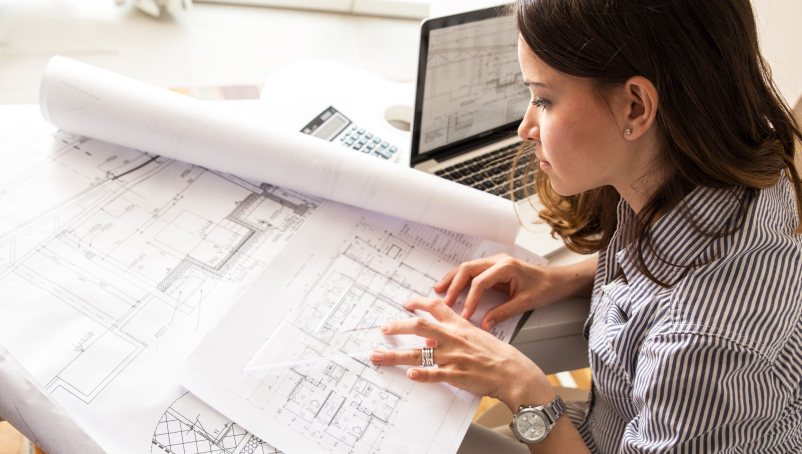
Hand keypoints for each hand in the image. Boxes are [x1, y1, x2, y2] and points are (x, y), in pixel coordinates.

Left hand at [370, 297, 555, 411]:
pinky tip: (410, 375)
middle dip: (397, 327)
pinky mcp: (456, 376)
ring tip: (377, 357)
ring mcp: (453, 358)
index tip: (405, 303)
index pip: (436, 307)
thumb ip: (457, 333)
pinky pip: (435, 374)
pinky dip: (421, 375)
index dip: (418, 303)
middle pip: (419, 327)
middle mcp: (453, 339)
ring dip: (395, 356)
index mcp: (460, 326)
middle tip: (383, 328)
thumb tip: (435, 335)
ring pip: (418, 354)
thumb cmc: (498, 356)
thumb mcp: (478, 335)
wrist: (514, 372)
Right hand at [435, 253, 566, 330]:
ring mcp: (495, 262)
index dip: (470, 299)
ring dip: (453, 279)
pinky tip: (452, 288)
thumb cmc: (545, 288)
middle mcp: (498, 261)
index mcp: (506, 267)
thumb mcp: (525, 303)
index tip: (465, 314)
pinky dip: (461, 280)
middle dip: (454, 285)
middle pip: (468, 269)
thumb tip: (484, 324)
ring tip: (439, 290)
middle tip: (444, 301)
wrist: (557, 280)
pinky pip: (473, 272)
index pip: (480, 282)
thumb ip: (503, 313)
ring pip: (467, 268)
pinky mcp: (494, 268)